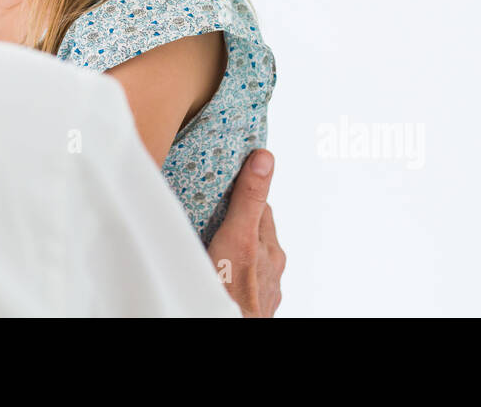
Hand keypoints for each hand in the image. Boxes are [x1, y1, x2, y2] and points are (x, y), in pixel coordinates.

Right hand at [208, 149, 283, 316]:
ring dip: (232, 250)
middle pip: (254, 234)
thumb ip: (248, 199)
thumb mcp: (238, 235)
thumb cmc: (231, 290)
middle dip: (236, 222)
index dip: (243, 195)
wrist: (225, 321)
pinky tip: (214, 272)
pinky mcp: (249, 306)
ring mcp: (261, 289)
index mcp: (271, 248)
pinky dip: (228, 272)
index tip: (227, 184)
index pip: (260, 209)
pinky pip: (239, 280)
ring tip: (209, 244)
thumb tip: (264, 158)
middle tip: (211, 213)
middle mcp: (271, 269)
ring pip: (247, 259)